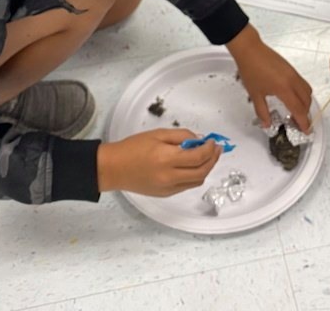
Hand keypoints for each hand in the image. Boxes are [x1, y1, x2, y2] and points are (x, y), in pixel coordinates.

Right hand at [97, 128, 220, 195]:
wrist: (113, 168)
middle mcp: (169, 177)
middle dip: (213, 160)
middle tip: (217, 149)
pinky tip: (193, 166)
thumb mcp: (158, 134)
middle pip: (202, 172)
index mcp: (167, 159)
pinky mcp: (165, 194)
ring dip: (206, 169)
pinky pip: (187, 186)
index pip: (198, 157)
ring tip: (207, 157)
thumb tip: (199, 140)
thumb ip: (181, 136)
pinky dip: (194, 176)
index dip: (209, 149)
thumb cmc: (133, 147)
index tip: (212, 141)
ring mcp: (168, 188)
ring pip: (197, 181)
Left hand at [227, 25, 313, 132]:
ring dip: (306, 103)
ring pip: (307, 91)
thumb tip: (267, 124)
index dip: (304, 122)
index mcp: (284, 89)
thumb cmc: (250, 70)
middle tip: (301, 124)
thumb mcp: (255, 94)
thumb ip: (262, 111)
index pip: (298, 109)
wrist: (249, 49)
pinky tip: (294, 98)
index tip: (307, 131)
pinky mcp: (291, 69)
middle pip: (307, 101)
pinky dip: (303, 93)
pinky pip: (303, 83)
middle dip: (306, 114)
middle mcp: (292, 81)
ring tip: (298, 112)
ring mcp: (293, 73)